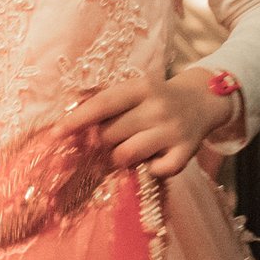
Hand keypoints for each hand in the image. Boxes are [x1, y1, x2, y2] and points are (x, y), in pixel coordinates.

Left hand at [55, 70, 236, 178]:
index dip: (78, 119)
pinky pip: (155, 171)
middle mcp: (158, 108)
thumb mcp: (133, 91)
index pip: (103, 104)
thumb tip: (68, 130)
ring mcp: (174, 131)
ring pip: (127, 155)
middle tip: (110, 140)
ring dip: (120, 157)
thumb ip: (105, 105)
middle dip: (102, 142)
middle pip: (110, 134)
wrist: (202, 101)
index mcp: (141, 88)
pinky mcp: (186, 153)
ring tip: (129, 149)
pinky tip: (153, 157)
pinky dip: (149, 169)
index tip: (56, 134)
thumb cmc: (155, 99)